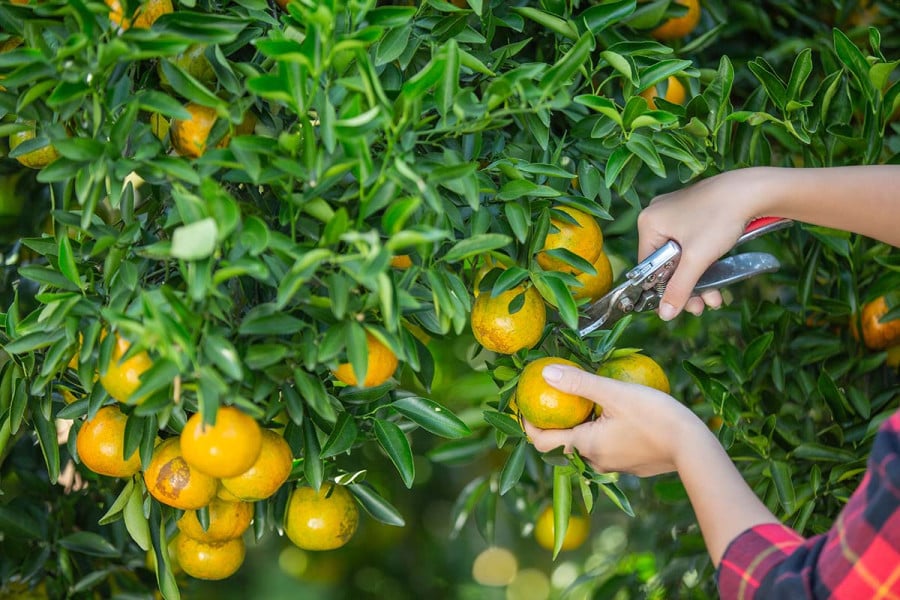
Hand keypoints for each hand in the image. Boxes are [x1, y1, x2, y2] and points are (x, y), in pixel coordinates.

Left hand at [521, 364, 709, 476]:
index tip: (523, 406)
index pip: (542, 441)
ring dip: (581, 426)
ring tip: (584, 401)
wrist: (695, 448)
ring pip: (588, 445)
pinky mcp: (633, 465)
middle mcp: (596, 462)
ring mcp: (616, 466)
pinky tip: (613, 413)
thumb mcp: (614, 393)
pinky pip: (608, 448)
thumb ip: (579, 383)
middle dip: (555, 422)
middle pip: (564, 443)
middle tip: (553, 397)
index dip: (528, 425)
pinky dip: (602, 431)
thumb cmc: (655, 417)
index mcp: (585, 446)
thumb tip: (546, 372)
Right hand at [638, 169, 771, 319]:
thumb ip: (679, 288)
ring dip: (698, 279)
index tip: (680, 305)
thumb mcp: (697, 259)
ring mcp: (675, 213)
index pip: (648, 266)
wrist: (753, 190)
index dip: (663, 288)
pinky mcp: (693, 213)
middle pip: (666, 264)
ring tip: (714, 298)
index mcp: (649, 222)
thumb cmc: (720, 218)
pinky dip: (702, 262)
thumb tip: (665, 315)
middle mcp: (657, 215)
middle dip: (686, 287)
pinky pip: (691, 245)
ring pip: (681, 257)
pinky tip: (717, 277)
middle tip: (700, 306)